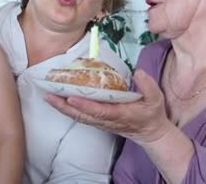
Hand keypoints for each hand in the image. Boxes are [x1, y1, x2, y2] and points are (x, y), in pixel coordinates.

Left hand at [46, 69, 172, 144]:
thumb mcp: (157, 100)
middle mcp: (107, 121)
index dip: (85, 106)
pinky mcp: (99, 121)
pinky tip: (59, 101)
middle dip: (65, 106)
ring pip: (79, 117)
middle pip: (82, 115)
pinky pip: (80, 116)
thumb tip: (138, 73)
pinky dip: (68, 109)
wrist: (150, 133)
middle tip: (49, 96)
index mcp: (121, 115)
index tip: (71, 98)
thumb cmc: (152, 115)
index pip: (100, 111)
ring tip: (48, 96)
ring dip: (63, 108)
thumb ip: (149, 86)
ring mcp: (102, 122)